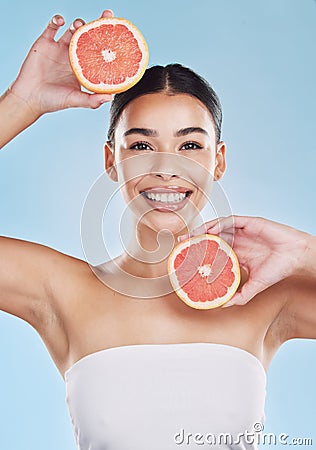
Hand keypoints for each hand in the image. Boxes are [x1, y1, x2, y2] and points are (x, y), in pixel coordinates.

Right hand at [9, 10, 113, 115]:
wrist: (29, 98)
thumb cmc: (53, 101)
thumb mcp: (75, 100)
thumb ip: (92, 100)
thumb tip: (111, 97)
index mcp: (83, 68)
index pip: (98, 52)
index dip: (107, 41)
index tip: (117, 31)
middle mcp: (73, 56)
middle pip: (88, 37)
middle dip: (97, 25)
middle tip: (107, 15)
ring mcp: (59, 49)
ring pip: (72, 30)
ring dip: (78, 24)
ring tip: (80, 25)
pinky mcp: (45, 43)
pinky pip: (52, 27)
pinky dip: (57, 21)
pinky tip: (61, 21)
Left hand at [179, 215, 310, 306]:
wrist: (295, 257)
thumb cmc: (278, 269)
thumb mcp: (256, 286)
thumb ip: (240, 295)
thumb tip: (224, 305)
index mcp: (236, 253)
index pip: (213, 250)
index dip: (199, 251)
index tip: (185, 255)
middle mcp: (237, 240)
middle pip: (211, 236)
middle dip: (196, 238)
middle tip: (181, 242)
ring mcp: (242, 231)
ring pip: (218, 226)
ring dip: (204, 229)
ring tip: (192, 234)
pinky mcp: (249, 222)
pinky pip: (230, 220)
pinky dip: (219, 223)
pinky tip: (210, 229)